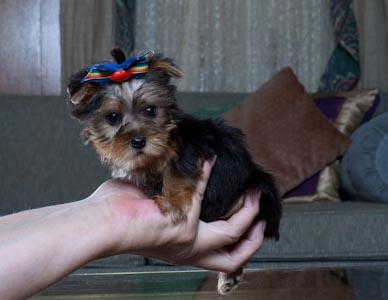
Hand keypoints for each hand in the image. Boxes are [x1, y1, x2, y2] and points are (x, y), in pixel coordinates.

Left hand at [89, 159, 264, 272]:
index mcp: (181, 250)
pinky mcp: (181, 223)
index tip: (250, 226)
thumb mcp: (155, 215)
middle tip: (262, 218)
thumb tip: (186, 178)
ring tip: (254, 196)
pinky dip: (206, 175)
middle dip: (254, 238)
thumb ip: (174, 201)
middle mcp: (188, 250)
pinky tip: (209, 161)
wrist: (100, 223)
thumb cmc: (118, 219)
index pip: (220, 256)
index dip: (239, 244)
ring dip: (248, 213)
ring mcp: (187, 238)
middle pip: (235, 256)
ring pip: (232, 234)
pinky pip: (202, 193)